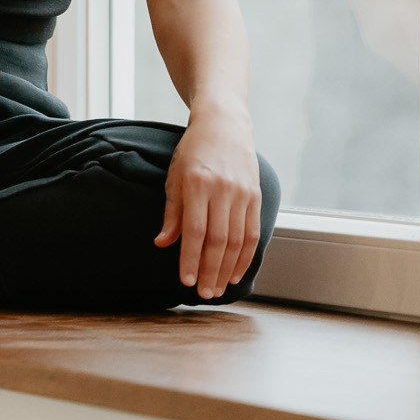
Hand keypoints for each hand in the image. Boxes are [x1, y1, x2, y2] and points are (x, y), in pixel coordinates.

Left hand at [153, 103, 262, 299]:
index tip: (185, 280)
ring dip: (228, 269)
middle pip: (218, 240)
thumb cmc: (193, 152)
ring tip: (218, 289)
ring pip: (237, 240)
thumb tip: (163, 243)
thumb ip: (172, 212)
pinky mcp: (256, 196)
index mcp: (198, 184)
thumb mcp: (174, 176)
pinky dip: (245, 256)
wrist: (224, 125)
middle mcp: (223, 190)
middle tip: (204, 293)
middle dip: (210, 270)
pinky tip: (236, 272)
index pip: (195, 231)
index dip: (191, 258)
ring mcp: (243, 194)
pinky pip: (252, 232)